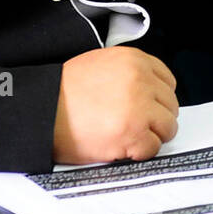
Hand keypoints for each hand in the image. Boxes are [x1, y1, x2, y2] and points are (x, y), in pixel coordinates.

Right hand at [52, 46, 179, 163]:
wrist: (41, 110)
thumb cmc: (64, 92)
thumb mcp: (101, 64)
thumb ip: (129, 73)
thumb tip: (150, 90)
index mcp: (134, 61)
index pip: (168, 81)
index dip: (158, 98)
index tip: (150, 107)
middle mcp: (140, 81)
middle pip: (170, 105)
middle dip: (156, 118)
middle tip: (136, 126)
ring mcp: (139, 108)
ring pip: (167, 127)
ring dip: (151, 135)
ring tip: (128, 136)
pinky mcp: (133, 133)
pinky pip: (153, 148)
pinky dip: (140, 152)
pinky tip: (122, 147)